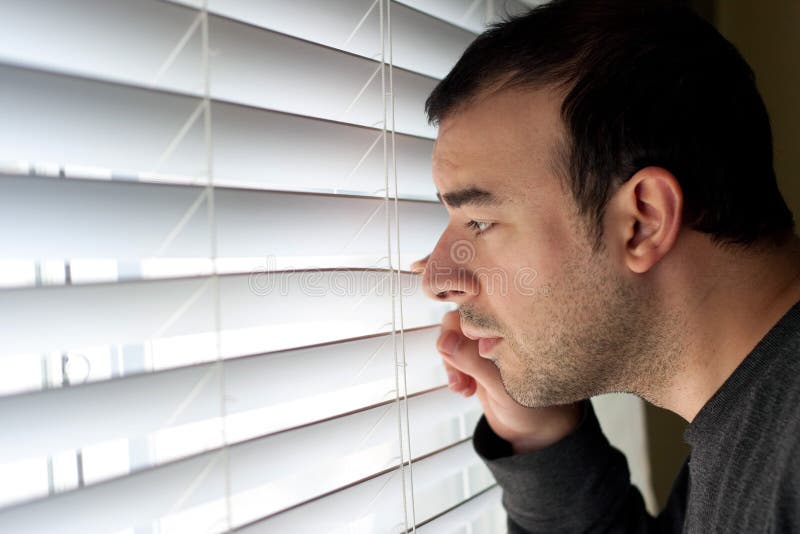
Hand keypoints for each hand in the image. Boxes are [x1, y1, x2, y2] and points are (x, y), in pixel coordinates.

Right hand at [435, 310, 581, 453]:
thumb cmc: (530, 406)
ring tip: (461, 388)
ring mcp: (485, 344)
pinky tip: (464, 390)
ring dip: (450, 361)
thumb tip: (444, 342)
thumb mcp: (500, 385)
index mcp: (512, 328)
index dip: (461, 321)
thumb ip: (472, 361)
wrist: (532, 431)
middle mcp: (497, 331)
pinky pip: (453, 354)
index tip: (451, 347)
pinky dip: (452, 370)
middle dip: (451, 344)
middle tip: (455, 372)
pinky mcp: (476, 358)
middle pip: (460, 318)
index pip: (479, 305)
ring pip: (452, 336)